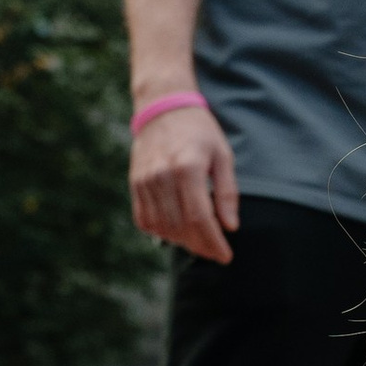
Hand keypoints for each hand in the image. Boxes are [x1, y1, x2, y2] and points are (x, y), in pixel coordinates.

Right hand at [131, 98, 237, 265]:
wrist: (163, 109)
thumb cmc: (200, 132)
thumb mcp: (223, 155)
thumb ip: (227, 192)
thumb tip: (230, 227)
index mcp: (188, 167)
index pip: (200, 218)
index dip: (213, 242)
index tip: (226, 256)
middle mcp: (162, 175)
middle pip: (180, 227)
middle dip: (201, 246)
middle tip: (215, 252)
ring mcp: (144, 180)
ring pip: (162, 227)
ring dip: (182, 241)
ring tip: (199, 241)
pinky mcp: (134, 184)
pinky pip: (145, 219)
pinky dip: (161, 231)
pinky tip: (177, 230)